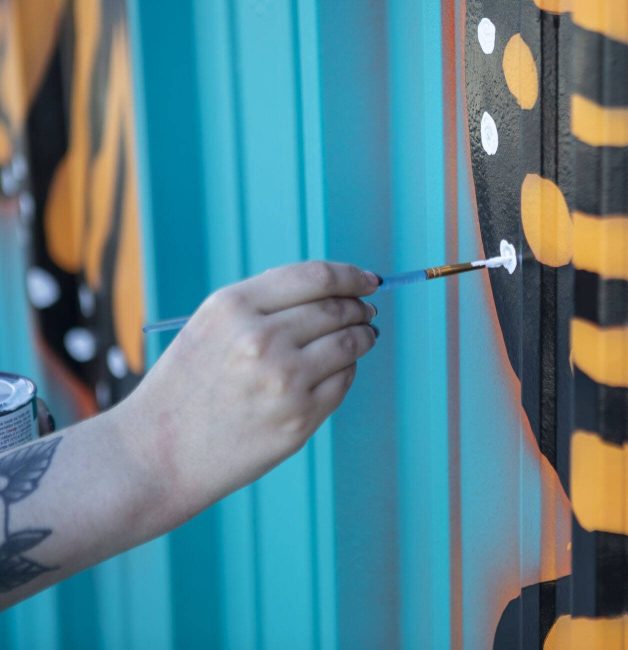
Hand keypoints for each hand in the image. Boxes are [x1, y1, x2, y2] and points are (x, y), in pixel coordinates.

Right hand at [120, 261, 378, 518]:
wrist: (157, 454)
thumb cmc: (188, 385)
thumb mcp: (211, 326)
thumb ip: (267, 304)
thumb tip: (336, 291)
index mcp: (233, 306)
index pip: (314, 277)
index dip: (350, 276)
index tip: (368, 280)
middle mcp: (260, 339)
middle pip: (336, 309)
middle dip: (359, 307)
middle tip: (367, 311)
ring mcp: (283, 381)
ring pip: (348, 344)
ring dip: (363, 336)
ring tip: (365, 336)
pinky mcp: (299, 419)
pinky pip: (343, 382)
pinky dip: (348, 370)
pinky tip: (339, 370)